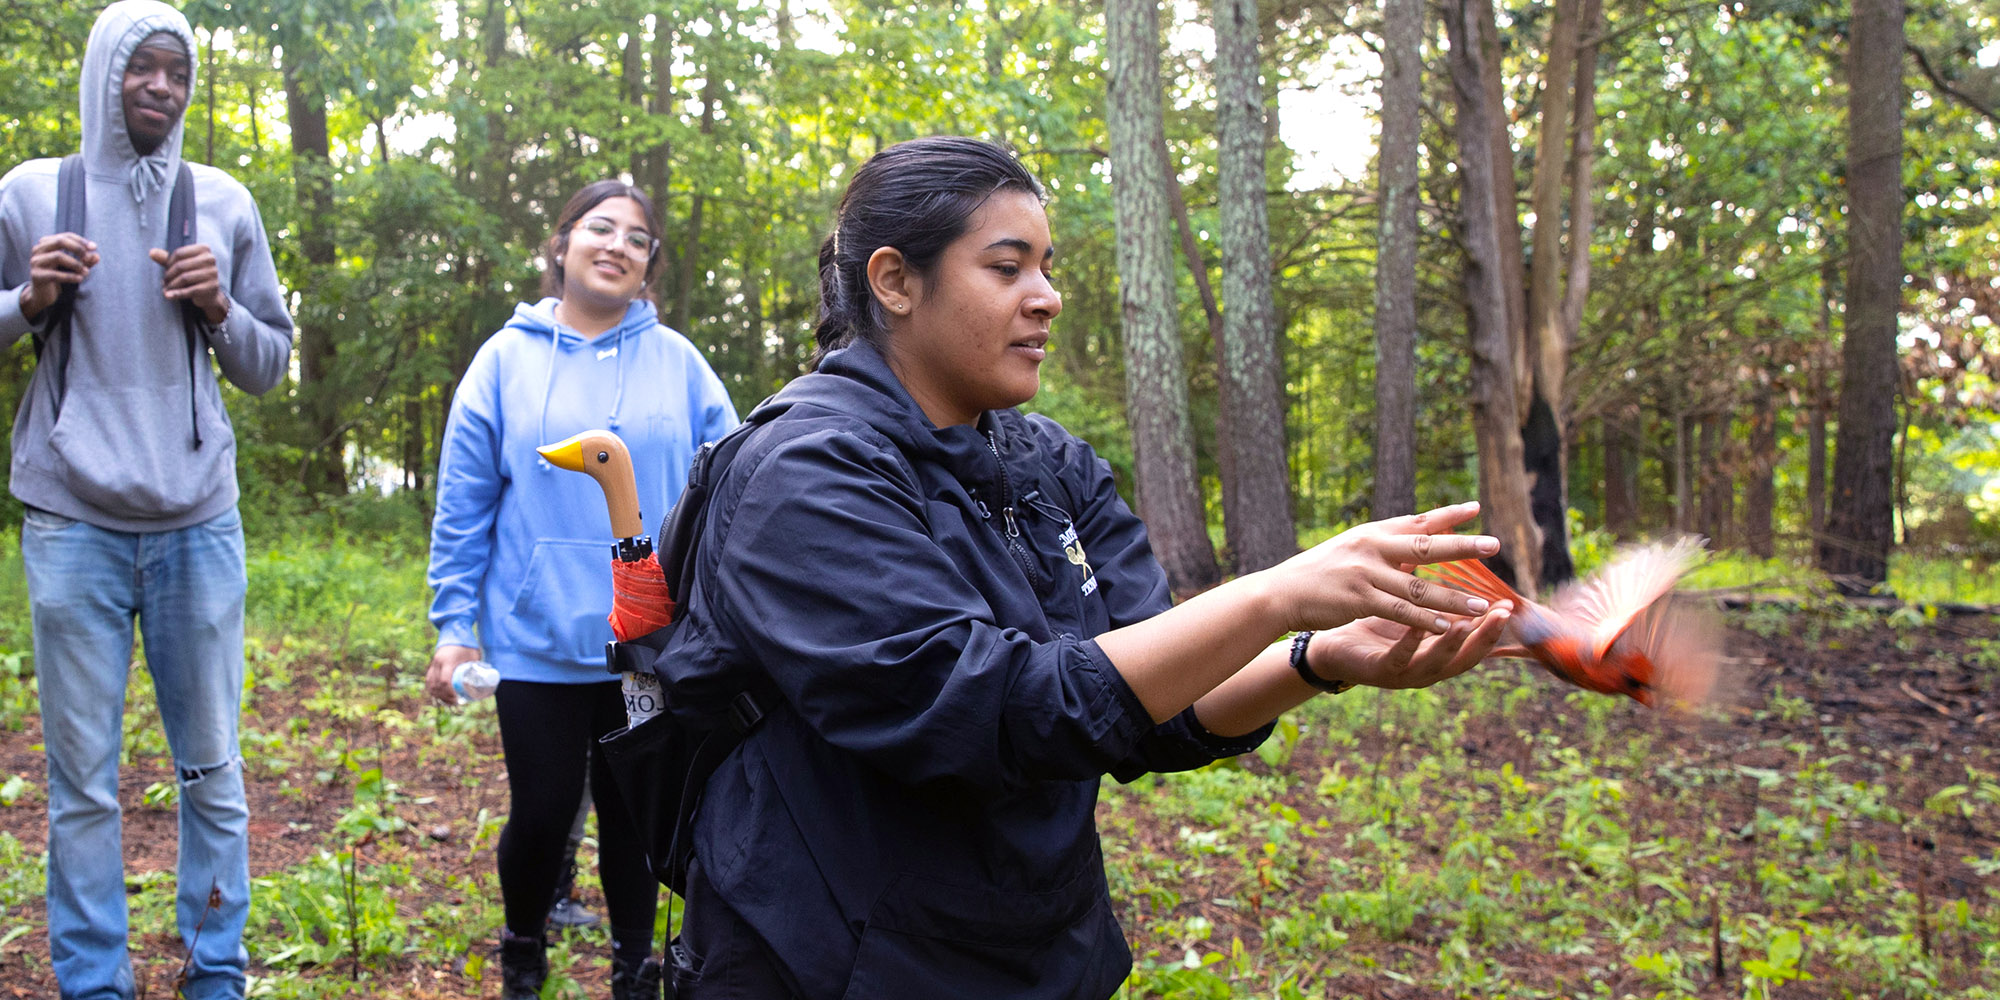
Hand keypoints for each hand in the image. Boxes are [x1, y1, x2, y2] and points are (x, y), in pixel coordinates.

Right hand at [20, 233, 97, 319]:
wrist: (43, 294)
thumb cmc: (59, 276)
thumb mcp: (74, 267)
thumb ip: (85, 261)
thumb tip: (96, 256)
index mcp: (47, 243)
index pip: (65, 236)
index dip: (81, 241)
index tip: (94, 247)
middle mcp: (38, 249)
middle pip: (60, 241)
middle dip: (78, 248)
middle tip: (89, 258)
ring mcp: (36, 262)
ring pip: (58, 256)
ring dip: (76, 264)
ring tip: (86, 272)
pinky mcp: (36, 275)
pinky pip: (54, 274)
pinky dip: (70, 276)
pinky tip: (80, 279)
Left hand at [149, 245, 227, 324]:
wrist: (208, 293)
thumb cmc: (192, 274)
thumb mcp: (179, 264)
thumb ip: (165, 257)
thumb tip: (151, 252)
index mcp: (204, 249)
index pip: (180, 253)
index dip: (169, 262)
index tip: (166, 270)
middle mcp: (210, 259)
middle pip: (181, 265)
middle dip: (169, 275)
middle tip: (164, 282)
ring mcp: (212, 273)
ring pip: (184, 278)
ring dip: (171, 285)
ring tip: (166, 289)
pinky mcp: (211, 287)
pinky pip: (190, 290)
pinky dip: (177, 294)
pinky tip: (168, 296)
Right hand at [425, 644, 482, 703]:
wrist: (454, 631)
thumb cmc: (467, 644)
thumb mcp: (474, 655)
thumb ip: (477, 668)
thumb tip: (485, 682)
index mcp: (448, 660)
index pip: (445, 680)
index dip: (449, 692)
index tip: (457, 698)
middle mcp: (438, 662)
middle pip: (436, 685)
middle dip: (444, 696)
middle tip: (455, 702)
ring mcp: (433, 663)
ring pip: (430, 683)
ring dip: (438, 694)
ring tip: (448, 700)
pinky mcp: (432, 664)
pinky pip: (429, 680)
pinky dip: (433, 689)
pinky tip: (439, 694)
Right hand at [1274, 501, 1499, 635]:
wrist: (1281, 593)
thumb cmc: (1319, 572)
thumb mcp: (1351, 548)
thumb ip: (1384, 545)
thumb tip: (1418, 537)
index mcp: (1372, 533)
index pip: (1416, 521)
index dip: (1447, 515)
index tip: (1476, 508)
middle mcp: (1371, 548)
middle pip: (1425, 546)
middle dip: (1461, 546)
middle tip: (1493, 545)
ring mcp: (1365, 574)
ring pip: (1418, 587)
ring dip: (1452, 598)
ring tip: (1481, 605)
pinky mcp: (1358, 600)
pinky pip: (1399, 612)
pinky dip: (1424, 621)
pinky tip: (1446, 627)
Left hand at [1307, 601, 1511, 690]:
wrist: (1332, 644)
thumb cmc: (1376, 625)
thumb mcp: (1413, 612)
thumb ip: (1438, 600)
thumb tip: (1464, 567)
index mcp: (1439, 650)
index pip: (1474, 641)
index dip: (1493, 626)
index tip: (1511, 604)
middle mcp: (1428, 666)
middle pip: (1465, 656)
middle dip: (1485, 636)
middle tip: (1501, 614)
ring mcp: (1405, 672)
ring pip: (1436, 661)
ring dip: (1452, 643)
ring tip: (1467, 622)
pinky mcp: (1380, 671)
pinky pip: (1398, 658)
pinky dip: (1410, 643)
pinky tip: (1416, 626)